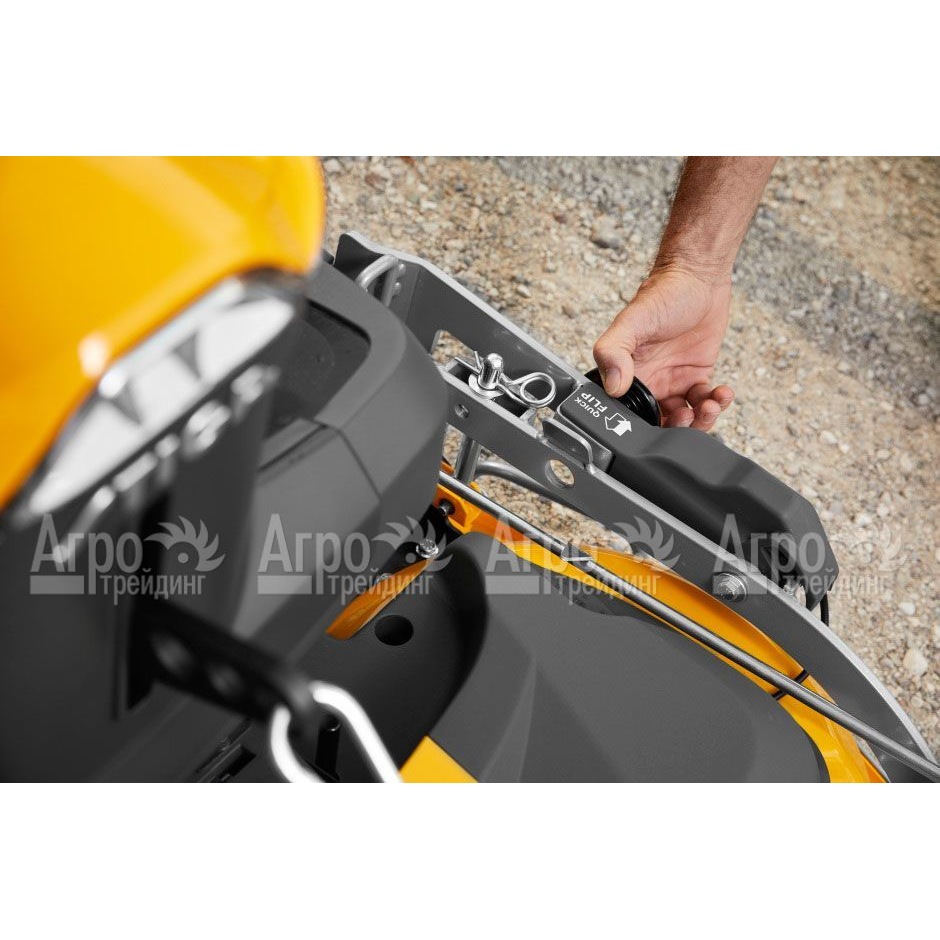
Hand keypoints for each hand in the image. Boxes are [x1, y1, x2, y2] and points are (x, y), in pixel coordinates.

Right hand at [592, 264, 734, 428]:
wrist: (699, 276)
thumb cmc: (663, 293)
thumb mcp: (632, 321)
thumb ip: (614, 352)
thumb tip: (613, 387)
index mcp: (627, 373)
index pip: (628, 413)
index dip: (644, 427)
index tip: (661, 423)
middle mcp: (649, 381)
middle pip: (658, 424)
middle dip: (676, 430)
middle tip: (688, 417)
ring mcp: (674, 380)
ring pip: (684, 418)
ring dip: (700, 420)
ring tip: (709, 406)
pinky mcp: (697, 375)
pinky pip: (704, 401)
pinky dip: (716, 403)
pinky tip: (721, 393)